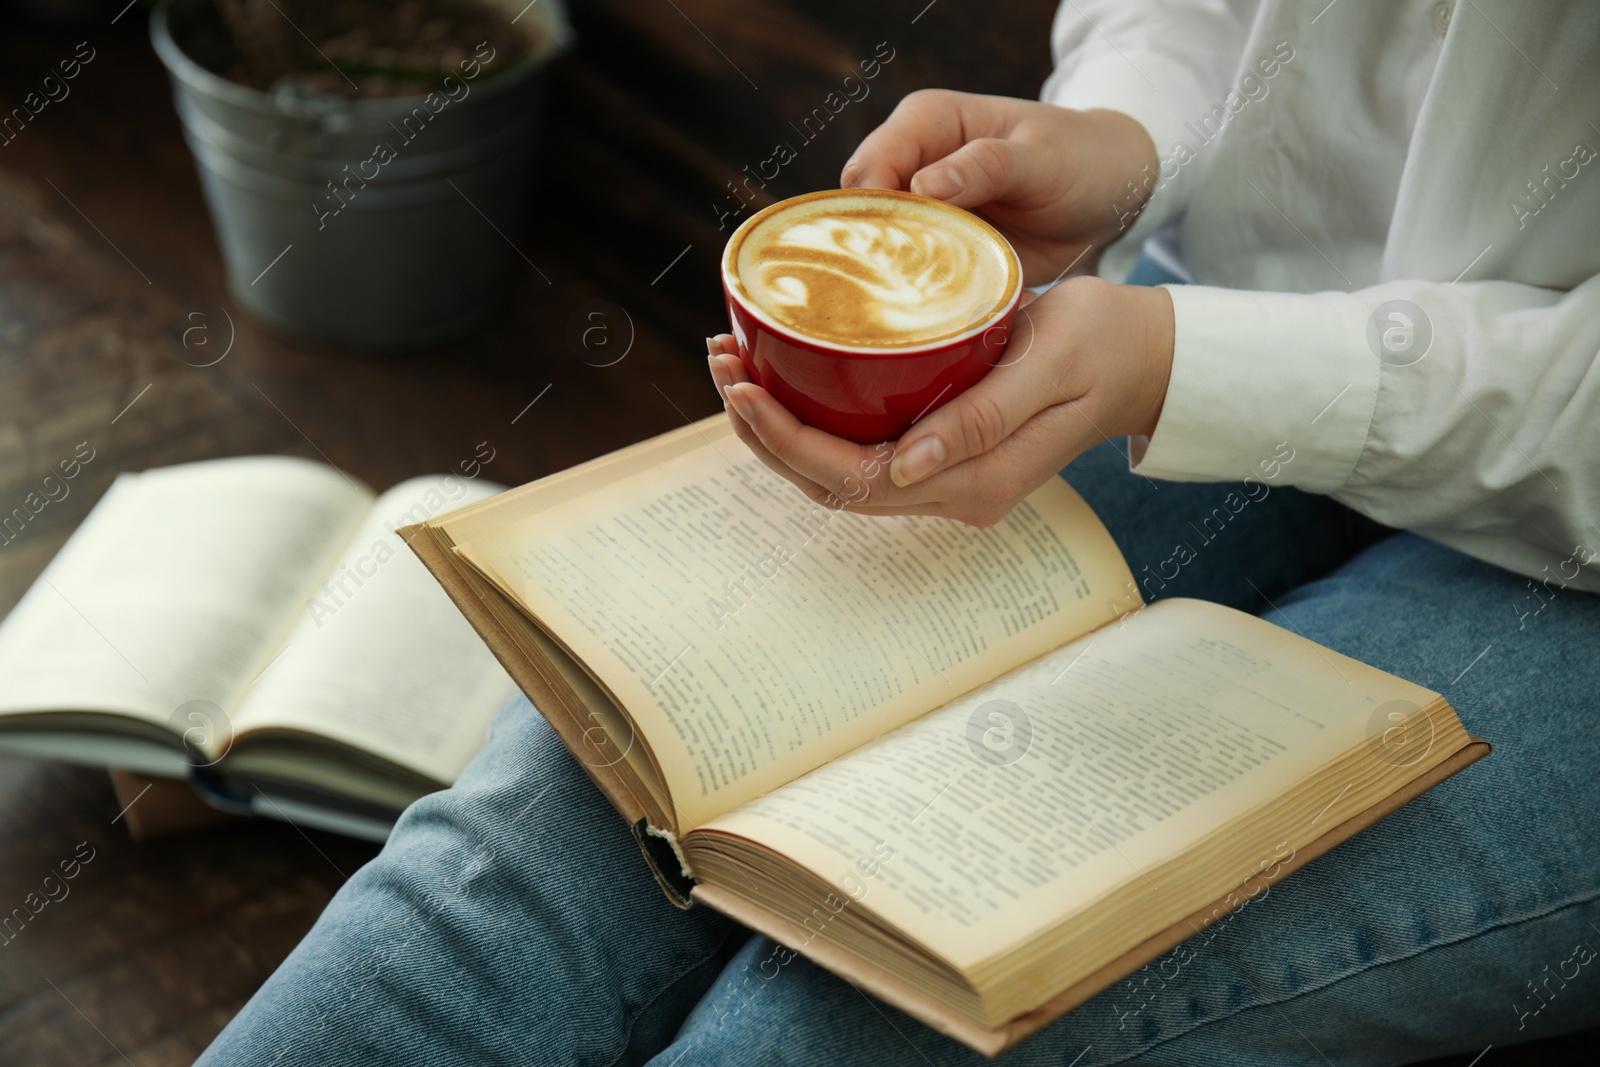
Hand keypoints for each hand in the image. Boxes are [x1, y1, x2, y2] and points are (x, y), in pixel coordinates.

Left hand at [708, 276, 1173, 526]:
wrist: (1143, 358)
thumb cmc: (1102, 345)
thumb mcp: (1050, 366)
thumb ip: (983, 418)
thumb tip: (906, 465)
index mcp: (974, 481)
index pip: (853, 476)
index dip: (787, 438)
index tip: (744, 384)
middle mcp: (950, 493)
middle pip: (830, 482)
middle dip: (763, 430)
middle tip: (722, 358)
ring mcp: (944, 479)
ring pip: (836, 471)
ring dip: (778, 426)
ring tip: (735, 361)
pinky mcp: (939, 453)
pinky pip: (858, 449)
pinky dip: (810, 419)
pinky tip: (782, 374)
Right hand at [840, 90, 1157, 279]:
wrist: (1110, 194)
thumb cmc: (1081, 159)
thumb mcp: (1042, 159)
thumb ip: (986, 167)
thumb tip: (922, 185)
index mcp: (927, 123)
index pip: (871, 166)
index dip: (870, 208)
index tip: (891, 250)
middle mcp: (912, 165)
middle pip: (861, 212)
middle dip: (872, 250)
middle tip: (898, 290)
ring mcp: (922, 212)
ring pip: (878, 249)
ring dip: (889, 279)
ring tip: (910, 308)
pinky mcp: (937, 249)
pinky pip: (908, 275)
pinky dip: (913, 294)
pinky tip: (927, 316)